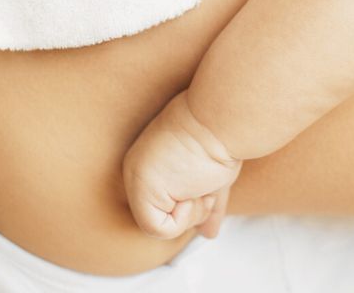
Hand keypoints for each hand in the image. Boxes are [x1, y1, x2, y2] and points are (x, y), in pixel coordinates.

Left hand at [122, 90, 241, 240]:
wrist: (219, 121)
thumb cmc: (218, 141)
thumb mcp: (207, 177)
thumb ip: (202, 203)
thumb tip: (208, 233)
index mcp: (147, 162)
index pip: (165, 205)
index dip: (193, 205)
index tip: (206, 184)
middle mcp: (136, 169)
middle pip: (164, 217)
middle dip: (193, 209)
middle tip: (204, 182)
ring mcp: (134, 177)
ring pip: (162, 227)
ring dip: (192, 211)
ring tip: (199, 177)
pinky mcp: (140, 188)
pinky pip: (160, 229)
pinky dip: (184, 217)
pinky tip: (190, 185)